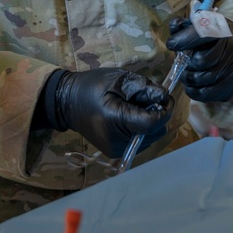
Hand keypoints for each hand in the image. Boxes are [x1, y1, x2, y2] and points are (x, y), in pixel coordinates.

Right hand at [54, 69, 172, 157]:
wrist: (67, 103)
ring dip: (150, 123)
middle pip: (155, 133)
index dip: (165, 110)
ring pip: (150, 139)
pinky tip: (131, 117)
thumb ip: (144, 88)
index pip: (153, 123)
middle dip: (158, 115)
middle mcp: (117, 141)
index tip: (166, 97)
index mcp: (116, 120)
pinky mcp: (115, 152)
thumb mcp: (119, 79)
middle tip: (148, 99)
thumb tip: (165, 97)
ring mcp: (115, 150)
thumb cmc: (92, 86)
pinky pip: (140, 142)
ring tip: (137, 108)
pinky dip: (142, 130)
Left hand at [166, 17, 232, 102]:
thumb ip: (182, 26)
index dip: (184, 40)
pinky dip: (194, 92)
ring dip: (189, 79)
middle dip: (187, 65)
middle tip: (182, 65)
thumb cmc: (207, 40)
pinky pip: (208, 93)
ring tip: (186, 75)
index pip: (204, 33)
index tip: (171, 44)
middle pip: (202, 60)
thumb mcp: (196, 28)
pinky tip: (191, 86)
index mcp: (223, 26)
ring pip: (205, 79)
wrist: (230, 54)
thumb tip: (175, 25)